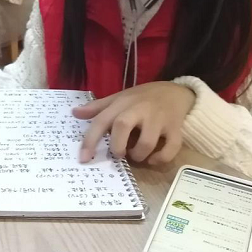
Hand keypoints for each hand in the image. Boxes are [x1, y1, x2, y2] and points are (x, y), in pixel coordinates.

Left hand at [73, 82, 194, 165]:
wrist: (175, 92)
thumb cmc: (141, 97)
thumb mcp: (119, 98)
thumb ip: (98, 107)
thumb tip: (74, 113)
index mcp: (123, 103)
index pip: (101, 121)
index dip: (90, 140)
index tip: (83, 158)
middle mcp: (140, 110)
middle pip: (122, 126)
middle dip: (117, 146)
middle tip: (118, 154)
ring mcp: (159, 120)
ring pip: (147, 142)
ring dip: (138, 155)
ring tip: (135, 155)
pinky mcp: (176, 129)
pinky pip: (171, 148)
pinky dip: (160, 158)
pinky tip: (153, 159)